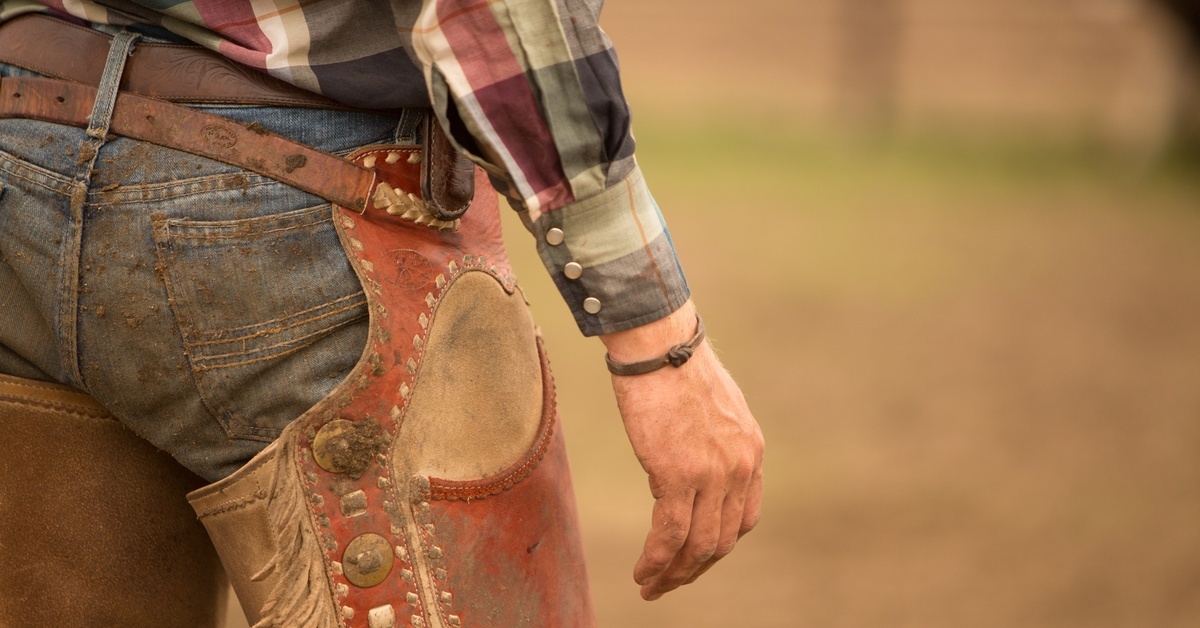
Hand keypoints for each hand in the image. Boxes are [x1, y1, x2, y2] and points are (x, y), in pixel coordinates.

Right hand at [600, 301, 764, 599]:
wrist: (659, 343)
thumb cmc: (674, 365)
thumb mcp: (713, 407)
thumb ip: (714, 441)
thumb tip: (694, 458)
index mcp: (750, 451)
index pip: (744, 518)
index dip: (719, 546)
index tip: (695, 558)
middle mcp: (739, 466)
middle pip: (722, 540)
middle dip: (694, 569)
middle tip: (669, 584)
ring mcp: (711, 473)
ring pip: (698, 545)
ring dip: (673, 573)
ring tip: (651, 587)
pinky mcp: (678, 473)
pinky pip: (669, 533)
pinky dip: (656, 559)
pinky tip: (643, 571)